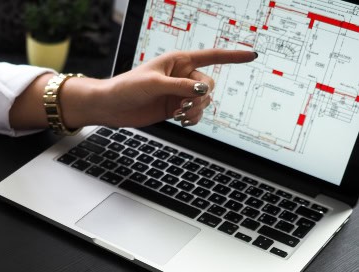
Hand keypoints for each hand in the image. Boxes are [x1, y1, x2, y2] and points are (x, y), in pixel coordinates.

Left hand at [65, 49, 256, 127]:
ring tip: (178, 114)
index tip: (252, 55)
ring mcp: (180, 93)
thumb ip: (181, 87)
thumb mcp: (155, 84)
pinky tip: (183, 121)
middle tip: (182, 106)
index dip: (233, 56)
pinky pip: (196, 114)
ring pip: (204, 101)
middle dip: (200, 97)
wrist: (112, 106)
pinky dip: (193, 118)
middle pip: (209, 84)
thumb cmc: (128, 87)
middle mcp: (182, 75)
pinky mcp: (175, 107)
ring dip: (196, 110)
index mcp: (179, 61)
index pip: (212, 56)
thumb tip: (203, 91)